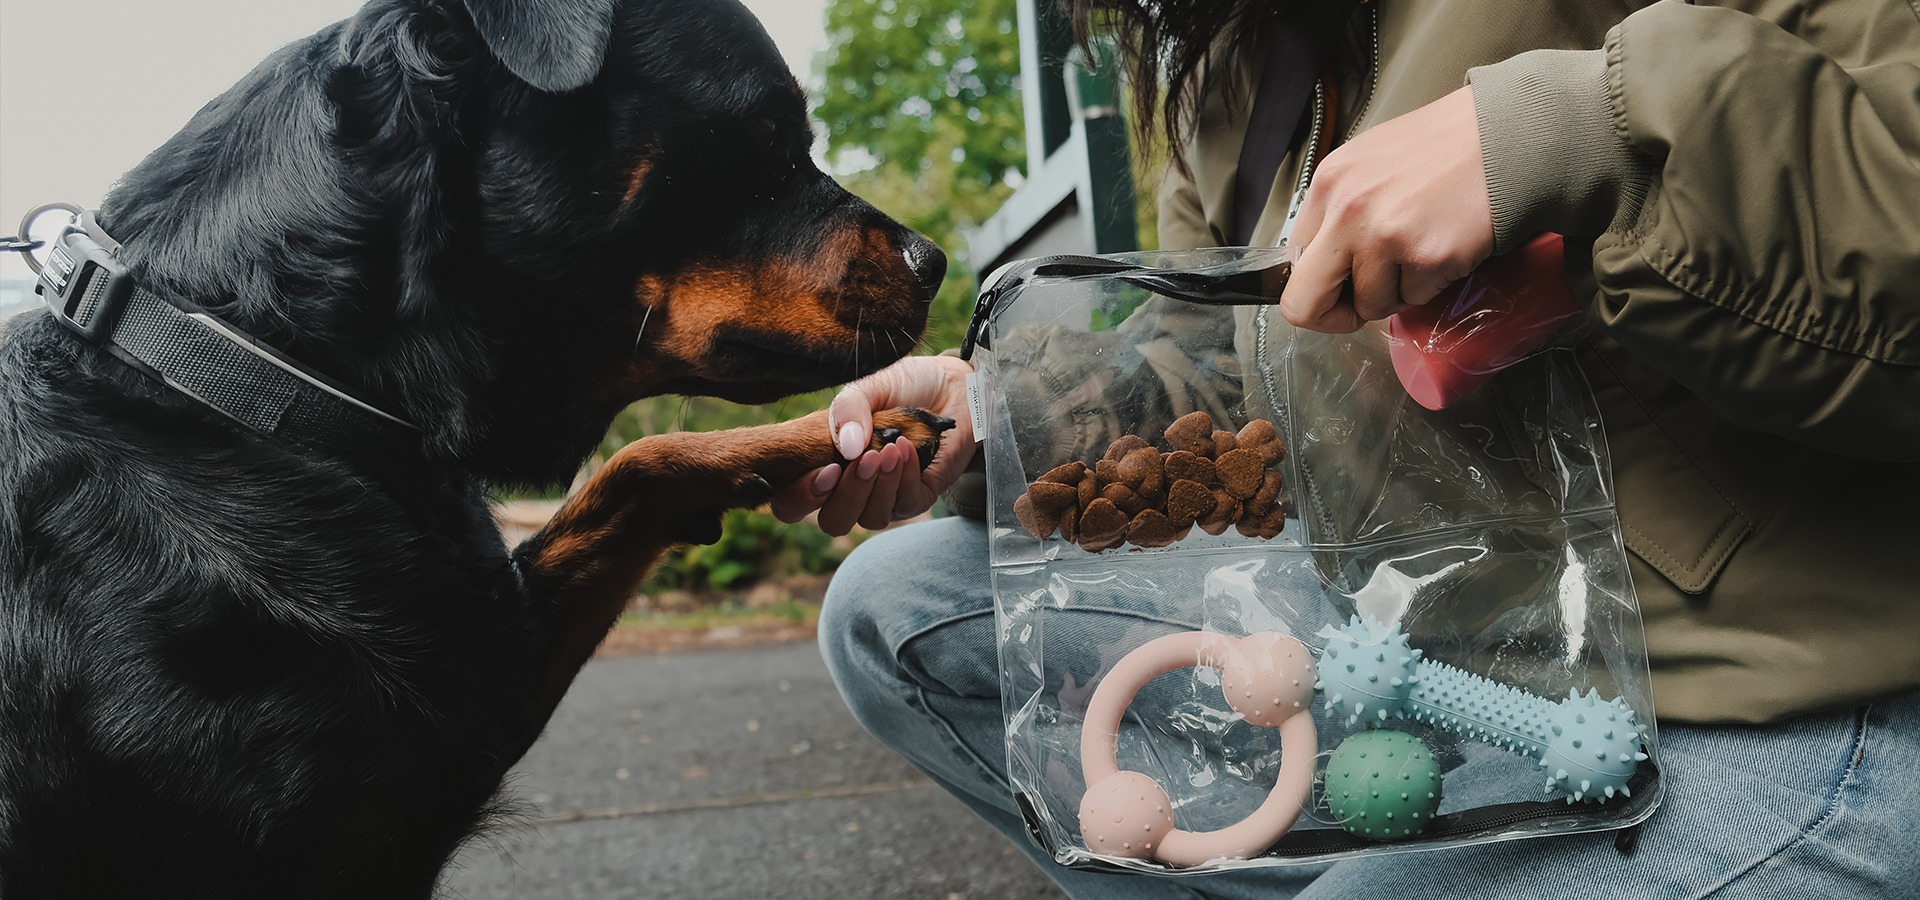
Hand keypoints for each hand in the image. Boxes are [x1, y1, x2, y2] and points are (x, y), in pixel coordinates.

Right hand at [770, 353, 976, 534]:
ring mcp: (884, 498)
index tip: (826, 469)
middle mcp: (849, 490)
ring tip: (890, 448)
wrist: (950, 386)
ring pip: (870, 518)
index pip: (792, 503)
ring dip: (879, 484)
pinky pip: (904, 504)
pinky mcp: (917, 497)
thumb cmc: (900, 387)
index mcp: (822, 465)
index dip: (800, 497)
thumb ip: (848, 410)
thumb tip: (846, 447)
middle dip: (847, 495)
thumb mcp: (867, 388)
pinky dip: (905, 477)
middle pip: (833, 522)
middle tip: (863, 459)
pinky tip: (907, 449)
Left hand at [1278, 85, 1493, 332]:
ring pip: (1369, 305)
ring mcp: (1385, 235)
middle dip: (1334, 315)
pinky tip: (1444, 248)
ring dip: (1396, 292)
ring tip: (1421, 252)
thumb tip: (1322, 265)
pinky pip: (1413, 300)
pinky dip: (1430, 285)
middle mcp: (1347, 210)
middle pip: (1305, 304)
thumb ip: (1339, 212)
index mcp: (1327, 184)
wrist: (1507, 135)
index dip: (1318, 283)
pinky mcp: (1426, 256)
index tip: (1338, 286)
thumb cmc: (1444, 148)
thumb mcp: (1369, 164)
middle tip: (1360, 307)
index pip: (1292, 263)